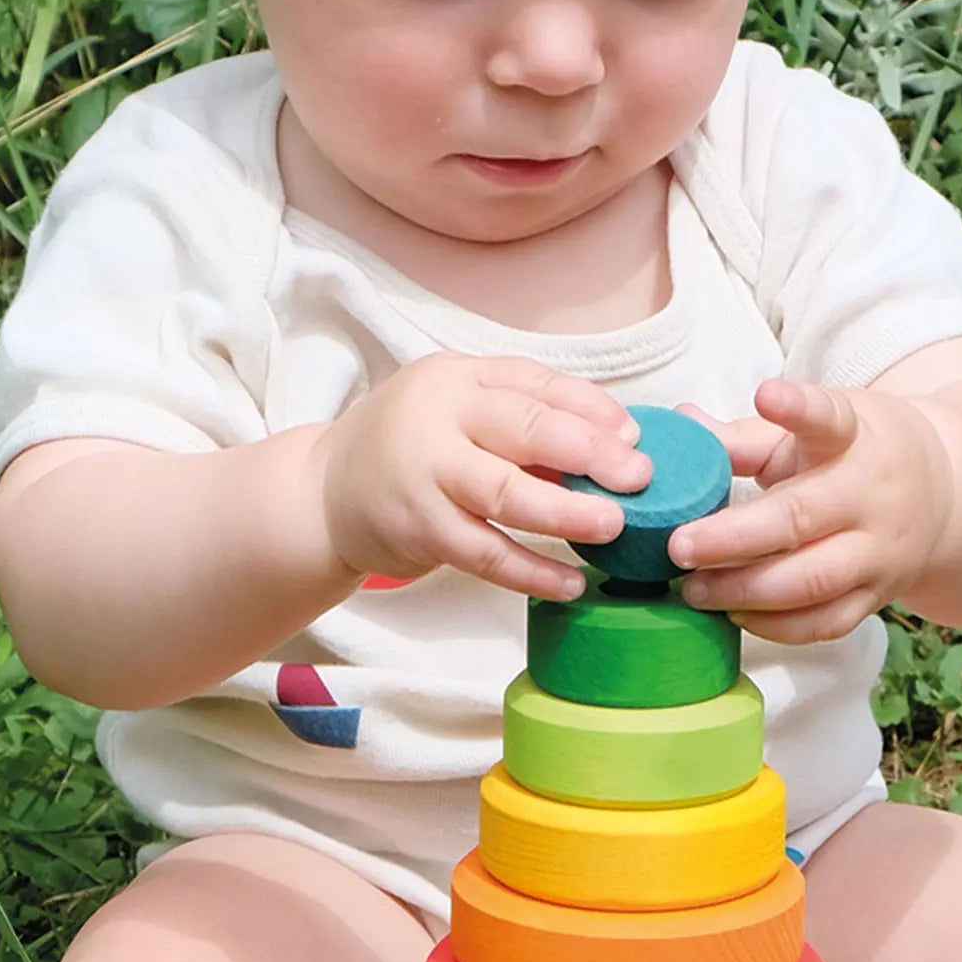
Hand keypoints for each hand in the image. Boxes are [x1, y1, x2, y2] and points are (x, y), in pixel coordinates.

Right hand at [316, 353, 650, 600]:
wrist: (322, 492)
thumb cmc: (412, 448)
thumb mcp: (458, 411)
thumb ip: (522, 420)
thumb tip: (616, 444)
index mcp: (460, 378)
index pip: (536, 384)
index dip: (591, 410)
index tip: (634, 436)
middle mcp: (440, 417)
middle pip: (525, 428)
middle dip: (590, 452)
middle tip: (638, 478)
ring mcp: (425, 475)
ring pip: (505, 494)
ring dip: (566, 512)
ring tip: (613, 527)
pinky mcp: (418, 530)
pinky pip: (485, 554)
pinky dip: (531, 571)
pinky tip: (571, 583)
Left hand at [666, 377, 953, 644]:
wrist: (944, 496)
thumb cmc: (856, 455)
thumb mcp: (814, 430)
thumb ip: (747, 435)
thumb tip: (682, 422)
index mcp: (855, 438)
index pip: (830, 419)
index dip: (798, 408)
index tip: (767, 393)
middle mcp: (872, 496)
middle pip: (801, 519)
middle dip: (732, 539)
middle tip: (678, 548)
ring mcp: (880, 553)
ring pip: (811, 583)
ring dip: (744, 591)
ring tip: (694, 590)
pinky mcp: (878, 597)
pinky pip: (824, 623)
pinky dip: (775, 627)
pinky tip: (734, 614)